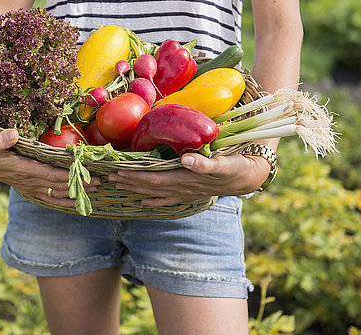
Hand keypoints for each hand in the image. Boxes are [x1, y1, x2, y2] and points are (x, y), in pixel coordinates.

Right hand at [0, 124, 99, 206]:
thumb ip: (0, 140)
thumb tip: (12, 134)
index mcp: (24, 169)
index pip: (51, 175)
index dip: (69, 176)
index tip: (86, 175)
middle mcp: (29, 181)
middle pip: (59, 186)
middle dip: (79, 185)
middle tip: (100, 182)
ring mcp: (31, 186)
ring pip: (57, 193)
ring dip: (76, 193)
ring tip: (96, 190)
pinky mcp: (32, 188)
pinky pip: (51, 197)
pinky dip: (65, 200)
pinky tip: (79, 203)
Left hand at [107, 153, 270, 206]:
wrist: (251, 177)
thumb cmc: (236, 166)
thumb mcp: (223, 163)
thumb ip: (204, 163)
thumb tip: (185, 160)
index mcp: (186, 179)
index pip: (154, 179)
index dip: (136, 176)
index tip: (119, 172)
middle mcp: (182, 188)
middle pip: (150, 186)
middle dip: (130, 182)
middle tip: (110, 178)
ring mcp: (186, 192)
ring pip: (156, 192)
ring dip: (137, 189)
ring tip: (120, 186)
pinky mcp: (191, 191)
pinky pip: (168, 198)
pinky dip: (154, 199)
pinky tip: (144, 201)